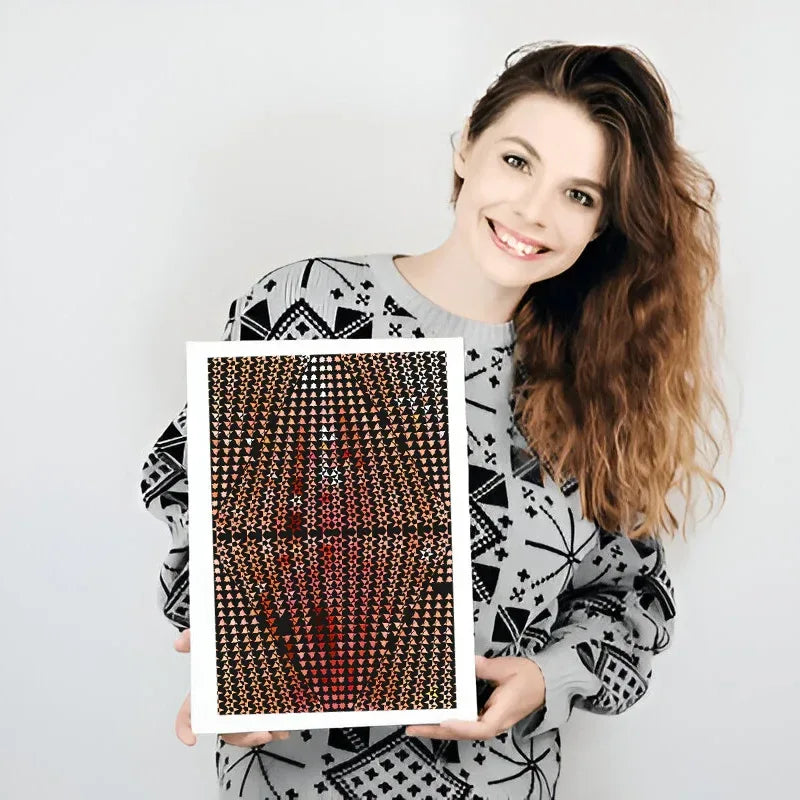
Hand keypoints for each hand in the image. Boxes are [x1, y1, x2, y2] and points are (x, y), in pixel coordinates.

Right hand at [173, 628, 290, 746]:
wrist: (263, 636)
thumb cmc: (232, 644)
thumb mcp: (214, 639)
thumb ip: (196, 639)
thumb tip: (179, 642)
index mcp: (209, 692)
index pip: (190, 712)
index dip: (184, 727)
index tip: (191, 738)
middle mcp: (225, 704)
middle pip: (225, 729)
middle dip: (241, 736)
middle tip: (260, 733)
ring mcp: (244, 707)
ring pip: (246, 730)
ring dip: (260, 734)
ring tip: (278, 731)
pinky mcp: (262, 706)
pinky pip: (265, 724)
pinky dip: (275, 729)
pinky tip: (284, 729)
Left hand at [405, 654, 545, 740]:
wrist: (545, 682)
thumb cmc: (528, 676)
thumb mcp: (506, 668)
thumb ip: (485, 667)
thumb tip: (467, 661)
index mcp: (502, 712)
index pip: (481, 727)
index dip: (461, 726)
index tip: (444, 721)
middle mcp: (495, 723)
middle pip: (464, 733)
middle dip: (438, 731)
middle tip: (413, 727)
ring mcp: (491, 722)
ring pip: (463, 731)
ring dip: (440, 729)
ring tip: (417, 724)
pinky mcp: (488, 717)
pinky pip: (466, 724)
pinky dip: (450, 722)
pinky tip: (436, 718)